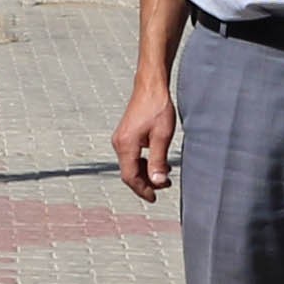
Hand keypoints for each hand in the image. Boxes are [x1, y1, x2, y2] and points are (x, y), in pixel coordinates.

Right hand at [113, 71, 179, 200]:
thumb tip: (158, 183)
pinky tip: (157, 162)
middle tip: (164, 187)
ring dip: (145, 173)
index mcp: (126, 145)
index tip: (154, 198)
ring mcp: (120, 139)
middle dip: (145, 183)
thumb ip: (158, 161)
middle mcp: (119, 143)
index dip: (142, 190)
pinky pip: (132, 156)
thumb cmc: (157, 107)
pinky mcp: (125, 135)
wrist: (151, 86)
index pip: (130, 177)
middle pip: (129, 173)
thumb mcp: (162, 137)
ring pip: (130, 165)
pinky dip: (143, 163)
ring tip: (164, 176)